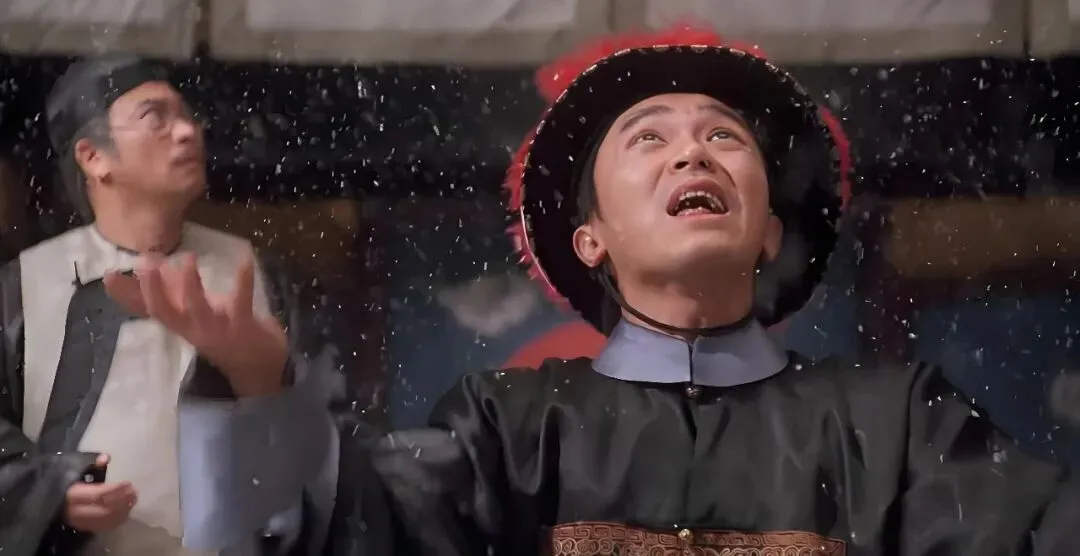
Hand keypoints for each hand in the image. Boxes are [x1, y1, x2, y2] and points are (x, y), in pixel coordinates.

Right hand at [65, 455, 136, 532]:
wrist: (51, 500)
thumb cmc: (66, 482)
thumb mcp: (75, 470)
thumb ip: (92, 465)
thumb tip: (106, 458)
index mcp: (73, 494)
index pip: (98, 494)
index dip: (115, 490)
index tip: (128, 483)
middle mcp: (75, 510)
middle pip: (103, 509)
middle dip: (121, 502)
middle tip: (134, 493)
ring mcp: (79, 521)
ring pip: (104, 520)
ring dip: (121, 511)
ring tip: (132, 501)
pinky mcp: (82, 527)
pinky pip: (102, 527)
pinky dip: (116, 520)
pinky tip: (126, 511)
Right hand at [104, 252, 287, 396]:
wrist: (259, 366)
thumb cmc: (224, 334)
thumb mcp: (194, 314)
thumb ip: (174, 292)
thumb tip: (152, 264)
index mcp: (181, 325)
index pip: (148, 309)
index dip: (127, 296)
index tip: (108, 275)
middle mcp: (193, 329)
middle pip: (164, 312)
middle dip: (152, 288)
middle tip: (145, 262)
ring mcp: (218, 329)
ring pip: (197, 309)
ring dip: (190, 284)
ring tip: (188, 258)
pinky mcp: (244, 325)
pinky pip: (241, 302)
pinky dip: (243, 281)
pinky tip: (245, 260)